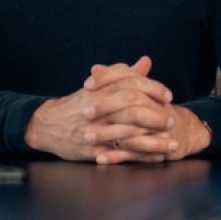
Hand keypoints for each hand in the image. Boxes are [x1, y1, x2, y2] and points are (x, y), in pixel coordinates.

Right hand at [26, 56, 177, 162]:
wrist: (48, 125)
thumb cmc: (78, 103)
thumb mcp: (99, 85)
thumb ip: (123, 73)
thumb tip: (146, 62)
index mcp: (102, 90)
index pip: (132, 85)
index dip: (153, 89)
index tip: (168, 96)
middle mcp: (99, 109)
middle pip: (132, 109)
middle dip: (155, 116)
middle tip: (170, 120)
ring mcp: (95, 131)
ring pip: (129, 135)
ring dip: (154, 141)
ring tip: (172, 143)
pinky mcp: (93, 150)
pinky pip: (121, 154)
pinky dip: (140, 156)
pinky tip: (156, 157)